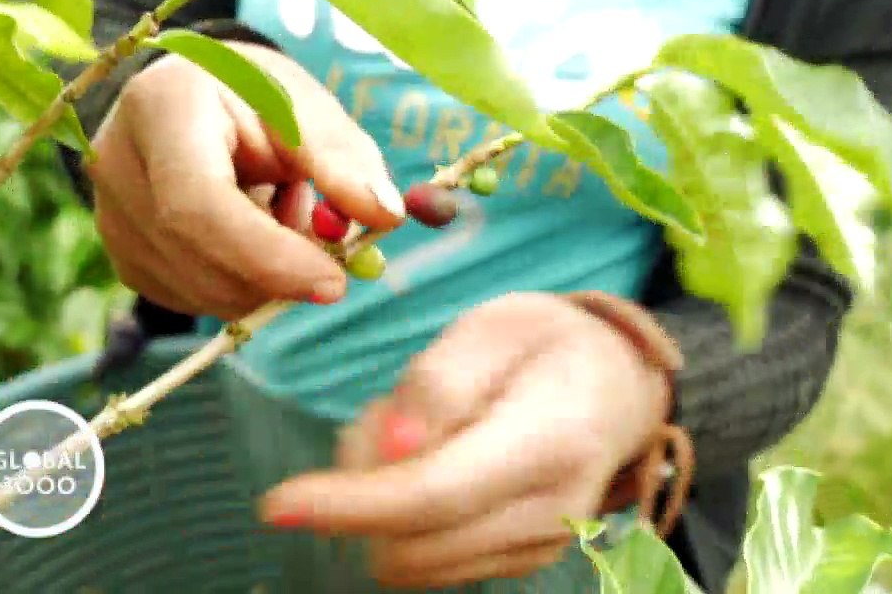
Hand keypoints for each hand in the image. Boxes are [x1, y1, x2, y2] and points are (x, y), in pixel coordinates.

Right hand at [86, 42, 404, 318]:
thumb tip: (384, 216)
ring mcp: (110, 217)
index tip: (334, 281)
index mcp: (161, 107)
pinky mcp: (123, 257)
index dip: (268, 255)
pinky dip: (243, 283)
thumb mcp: (306, 106)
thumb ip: (344, 160)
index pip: (199, 203)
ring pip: (202, 290)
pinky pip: (196, 299)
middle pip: (199, 257)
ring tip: (285, 211)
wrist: (195, 97)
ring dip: (267, 277)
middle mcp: (116, 165)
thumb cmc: (256, 97)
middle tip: (334, 250)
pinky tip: (254, 230)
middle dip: (280, 274)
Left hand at [258, 292, 671, 588]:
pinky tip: (432, 462)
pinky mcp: (515, 565)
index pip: (433, 496)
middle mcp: (549, 514)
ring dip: (381, 503)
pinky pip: (426, 561)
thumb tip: (392, 450)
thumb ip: (439, 382)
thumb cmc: (546, 344)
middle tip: (385, 414)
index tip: (276, 504)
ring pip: (408, 561)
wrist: (616, 388)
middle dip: (362, 490)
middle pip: (410, 545)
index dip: (350, 505)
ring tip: (414, 432)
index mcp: (549, 442)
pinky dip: (403, 519)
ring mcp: (536, 550)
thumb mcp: (494, 326)